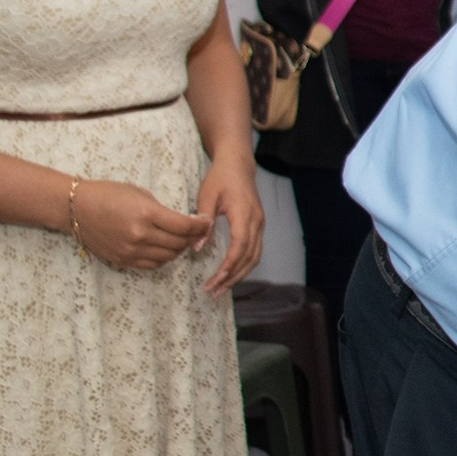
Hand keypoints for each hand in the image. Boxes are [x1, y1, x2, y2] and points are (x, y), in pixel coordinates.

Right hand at [70, 178, 212, 270]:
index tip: (207, 221)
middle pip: (179, 243)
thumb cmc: (109, 194)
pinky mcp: (123, 260)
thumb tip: (185, 222)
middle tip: (197, 230)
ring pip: (169, 257)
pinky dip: (164, 258)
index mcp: (147, 214)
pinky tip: (165, 248)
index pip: (185, 226)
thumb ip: (163, 211)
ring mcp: (131, 250)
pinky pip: (153, 264)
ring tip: (181, 239)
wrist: (75, 207)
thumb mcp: (141, 194)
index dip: (201, 225)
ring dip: (179, 249)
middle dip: (193, 237)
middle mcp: (140, 235)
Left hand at [193, 151, 263, 293]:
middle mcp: (257, 222)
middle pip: (250, 258)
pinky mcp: (257, 227)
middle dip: (232, 277)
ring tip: (221, 288)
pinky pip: (254, 251)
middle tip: (214, 291)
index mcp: (244, 214)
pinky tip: (230, 274)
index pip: (240, 247)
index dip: (228, 266)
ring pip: (254, 257)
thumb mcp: (206, 196)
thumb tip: (196, 248)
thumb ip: (202, 223)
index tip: (214, 280)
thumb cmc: (221, 177)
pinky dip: (243, 266)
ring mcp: (260, 225)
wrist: (238, 164)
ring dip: (239, 275)